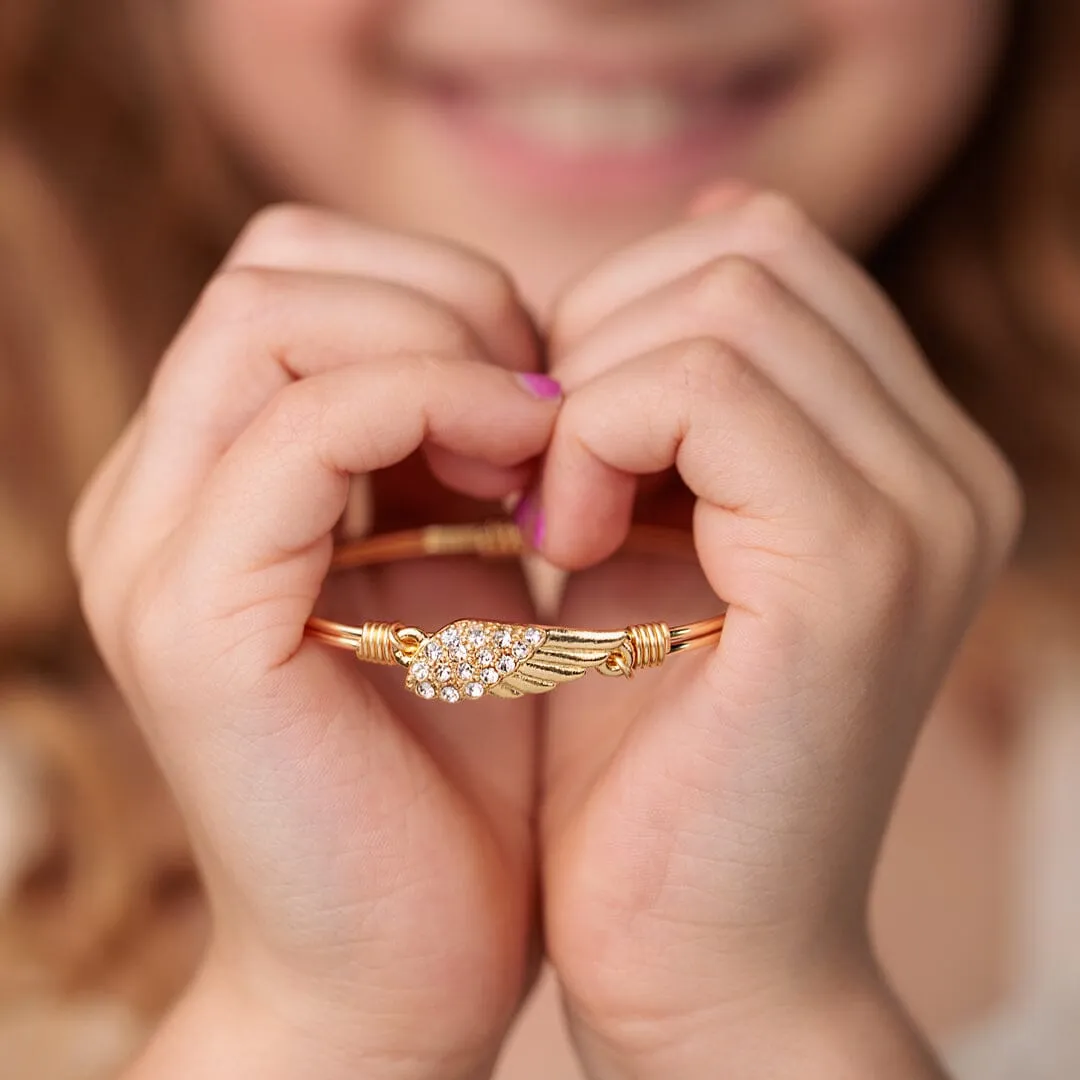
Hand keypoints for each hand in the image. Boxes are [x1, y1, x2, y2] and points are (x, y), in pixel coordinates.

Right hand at [69, 207, 559, 1079]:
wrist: (411, 961)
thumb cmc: (459, 767)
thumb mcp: (461, 565)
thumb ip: (452, 447)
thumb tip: (511, 336)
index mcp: (221, 478)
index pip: (300, 276)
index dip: (440, 293)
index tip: (549, 385)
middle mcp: (162, 497)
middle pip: (277, 267)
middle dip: (442, 299)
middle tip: (546, 399)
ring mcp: (157, 552)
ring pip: (272, 316)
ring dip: (439, 347)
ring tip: (536, 442)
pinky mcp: (192, 622)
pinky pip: (304, 431)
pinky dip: (431, 410)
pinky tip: (523, 476)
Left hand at [533, 188, 1022, 1076]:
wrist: (694, 946)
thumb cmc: (646, 750)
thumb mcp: (656, 539)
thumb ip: (665, 414)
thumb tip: (641, 271)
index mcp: (899, 453)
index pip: (763, 253)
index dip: (626, 312)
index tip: (557, 430)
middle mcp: (941, 465)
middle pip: (747, 251)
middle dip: (602, 337)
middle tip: (547, 468)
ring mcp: (918, 507)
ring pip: (723, 302)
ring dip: (592, 392)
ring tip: (557, 515)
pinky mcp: (854, 567)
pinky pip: (701, 392)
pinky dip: (599, 440)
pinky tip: (566, 538)